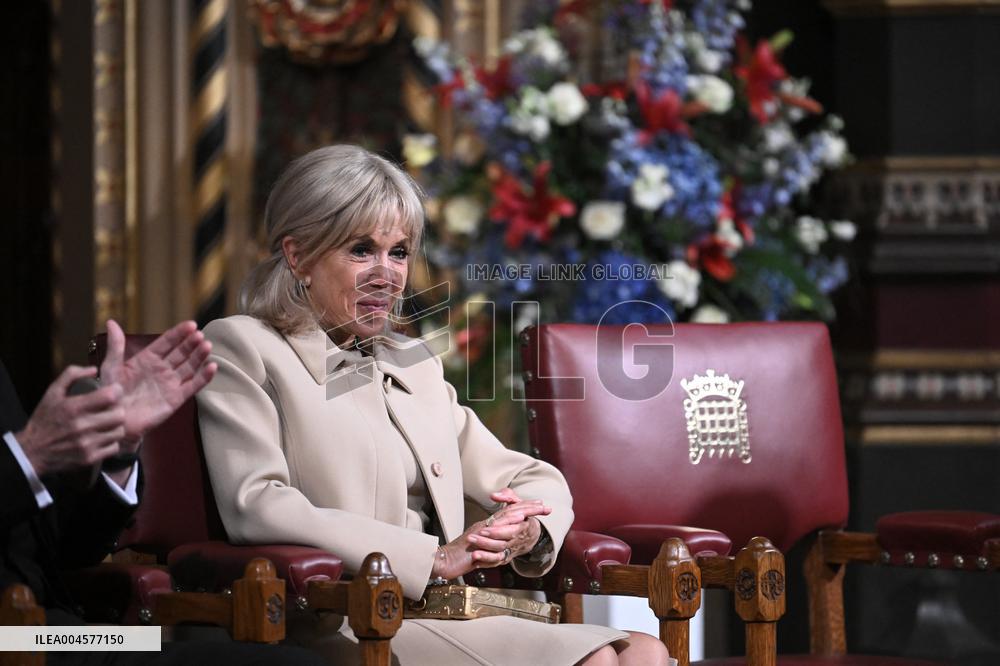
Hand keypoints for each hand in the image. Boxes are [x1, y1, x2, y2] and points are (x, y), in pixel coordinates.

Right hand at [16, 365, 126, 475]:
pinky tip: (102, 437)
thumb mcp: (52, 392)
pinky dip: (111, 442)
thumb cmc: (44, 419)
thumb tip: (94, 369)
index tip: (114, 392)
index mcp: (73, 408)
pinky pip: (114, 447)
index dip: (117, 391)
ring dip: (115, 426)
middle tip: (111, 409)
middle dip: (118, 409)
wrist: (32, 451)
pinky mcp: (89, 458)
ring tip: (107, 424)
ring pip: (119, 431)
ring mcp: (86, 444)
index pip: (110, 397)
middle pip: (119, 415)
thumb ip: (71, 375)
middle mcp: (81, 426)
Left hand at [100, 320, 216, 440]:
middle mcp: (161, 369)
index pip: (166, 342)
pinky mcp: (176, 399)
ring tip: (207, 346)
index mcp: (147, 359)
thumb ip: (116, 346)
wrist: (115, 422)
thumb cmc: (110, 395)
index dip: (179, 333)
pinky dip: (204, 377)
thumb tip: (112, 322)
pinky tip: (212, 367)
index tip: (191, 325)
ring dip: (199, 356)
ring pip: (189, 367)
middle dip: (191, 343)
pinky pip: (193, 386)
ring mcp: (170, 384)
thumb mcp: (111, 367)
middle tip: (200, 335)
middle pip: (181, 353)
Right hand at [431, 499, 550, 579]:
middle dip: (528, 508)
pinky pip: (497, 528)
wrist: (444, 561)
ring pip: (506, 517)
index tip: (539, 506)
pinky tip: (520, 519)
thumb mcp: (478, 550)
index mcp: (487, 527)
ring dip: (522, 511)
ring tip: (536, 506)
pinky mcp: (480, 537)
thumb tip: (502, 550)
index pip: (507, 515)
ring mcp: (483, 530)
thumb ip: (490, 546)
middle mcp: (486, 526)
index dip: (523, 510)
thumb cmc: (459, 558)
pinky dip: (510, 521)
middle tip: (545, 505)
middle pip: (510, 512)